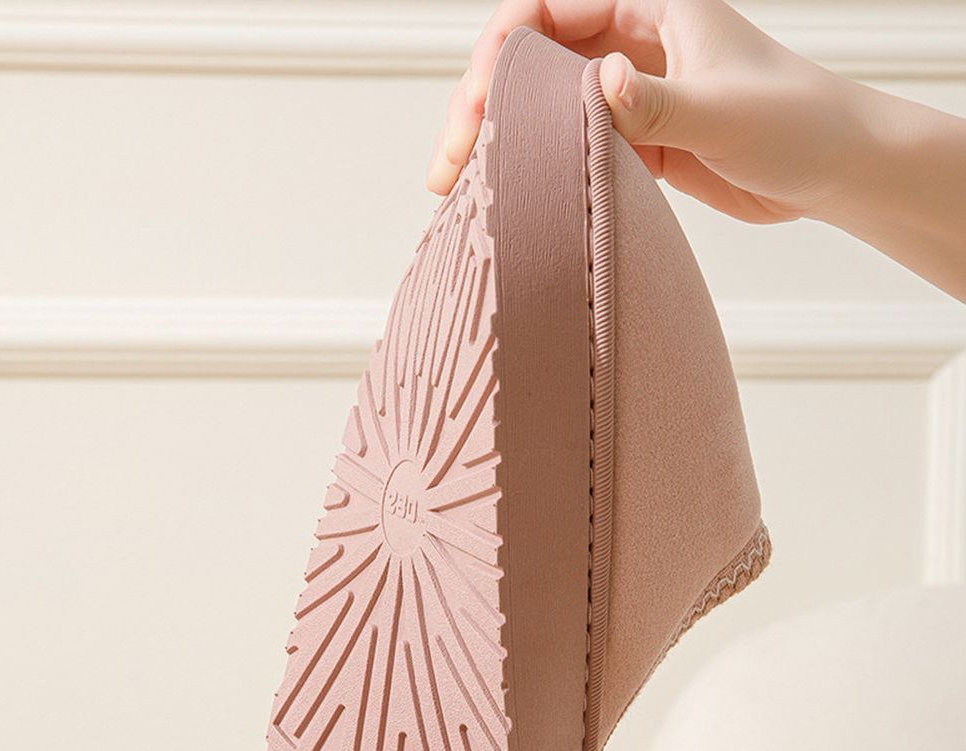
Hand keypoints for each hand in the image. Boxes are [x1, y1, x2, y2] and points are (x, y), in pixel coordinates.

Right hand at [427, 0, 965, 299]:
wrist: (833, 172)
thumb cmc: (796, 121)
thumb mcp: (724, 109)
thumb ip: (657, 100)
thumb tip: (598, 84)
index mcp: (651, 7)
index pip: (549, 10)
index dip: (501, 50)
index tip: (476, 101)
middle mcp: (631, 44)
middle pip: (533, 62)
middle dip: (485, 105)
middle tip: (450, 161)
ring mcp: (630, 95)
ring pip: (544, 109)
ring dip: (504, 143)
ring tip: (460, 187)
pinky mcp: (635, 141)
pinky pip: (572, 147)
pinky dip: (539, 170)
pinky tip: (510, 199)